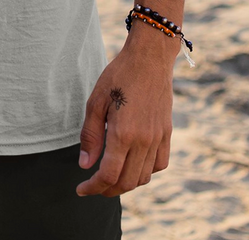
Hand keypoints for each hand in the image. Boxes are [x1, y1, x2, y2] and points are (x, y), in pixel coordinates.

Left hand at [76, 32, 176, 196]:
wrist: (150, 58)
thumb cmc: (119, 76)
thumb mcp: (96, 101)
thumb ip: (91, 136)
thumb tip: (85, 165)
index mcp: (124, 134)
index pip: (109, 175)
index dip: (93, 187)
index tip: (81, 188)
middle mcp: (144, 141)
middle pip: (127, 182)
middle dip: (107, 189)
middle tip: (92, 185)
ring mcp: (158, 138)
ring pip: (144, 177)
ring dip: (126, 183)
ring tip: (110, 176)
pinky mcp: (167, 133)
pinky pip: (159, 164)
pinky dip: (145, 172)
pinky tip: (133, 164)